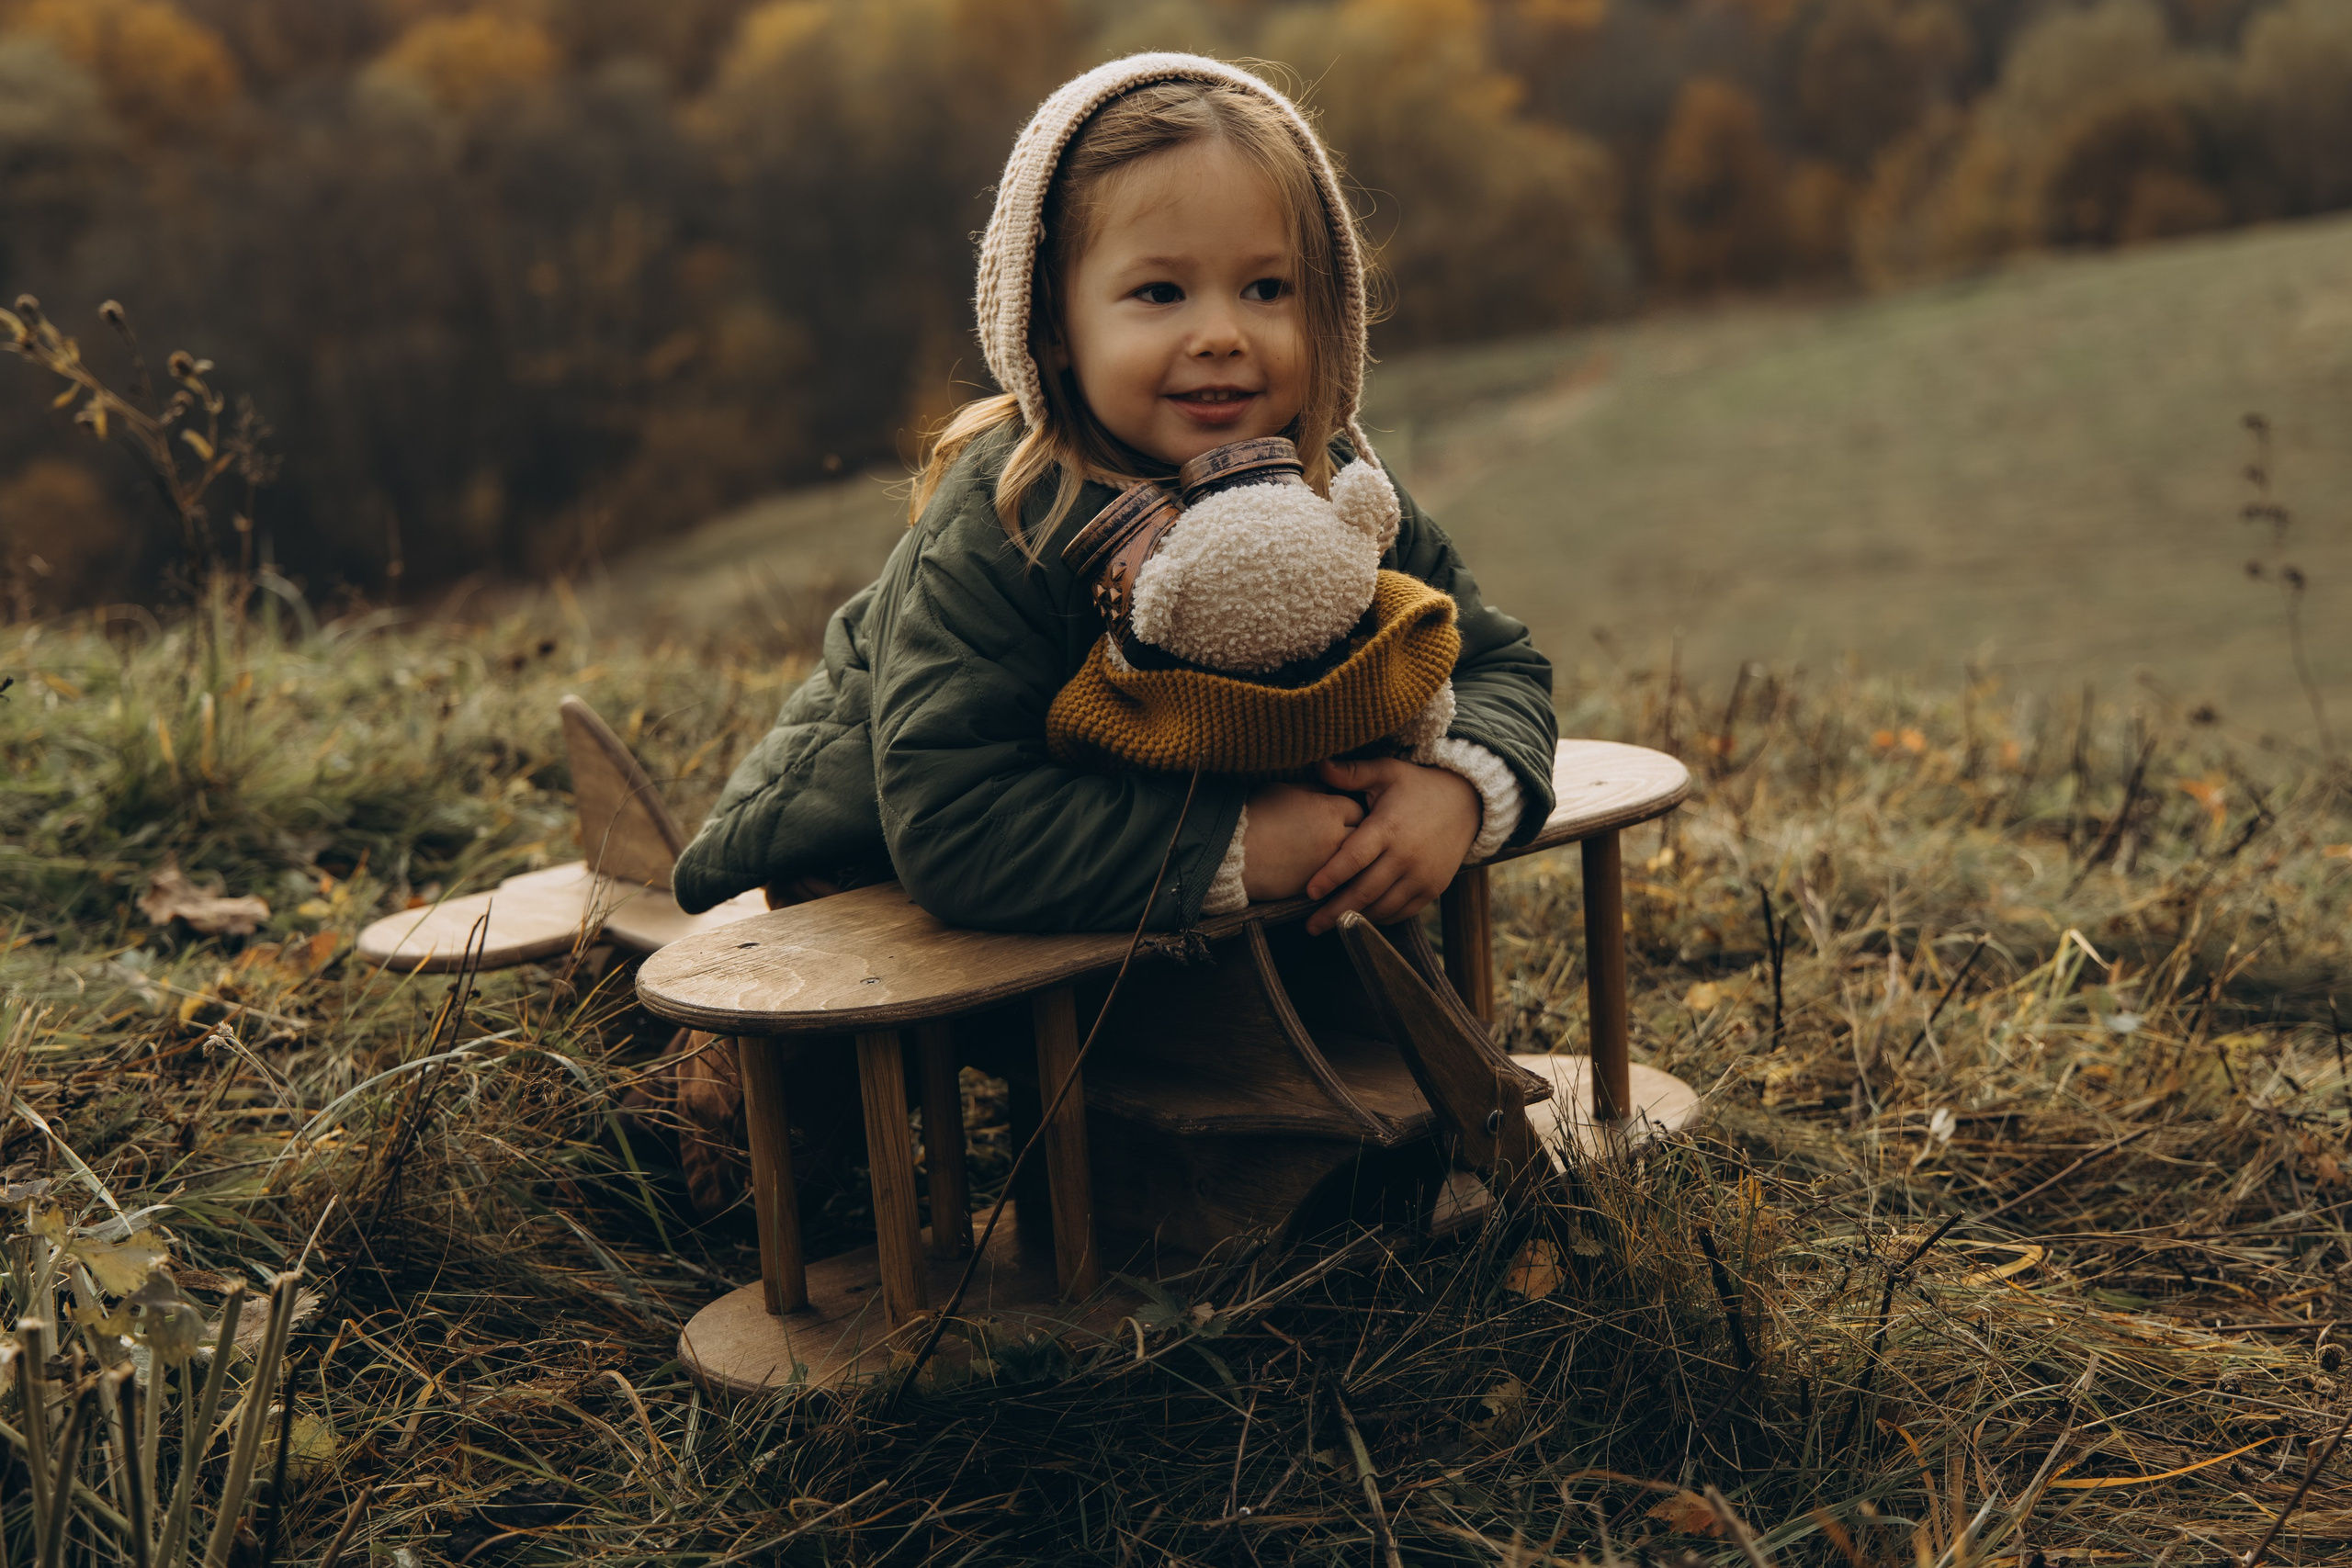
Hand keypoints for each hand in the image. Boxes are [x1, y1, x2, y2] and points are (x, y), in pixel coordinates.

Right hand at [1241, 781, 1365, 900]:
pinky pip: (1335, 879)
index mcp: (1329, 810)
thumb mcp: (1283, 791)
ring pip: (1351, 861)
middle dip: (1354, 833)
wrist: (1233, 852)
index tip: (1341, 812)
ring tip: (1334, 853)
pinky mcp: (1315, 885)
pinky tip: (1323, 870)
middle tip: (1341, 832)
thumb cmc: (1254, 816)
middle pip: (1360, 835)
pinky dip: (1332, 875)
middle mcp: (1335, 837)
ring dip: (1345, 856)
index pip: (1356, 808)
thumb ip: (1311, 791)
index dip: (1348, 809)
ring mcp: (1327, 864)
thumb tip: (1323, 790)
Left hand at [1303, 757, 1479, 933]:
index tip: (1309, 892)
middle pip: (1365, 891)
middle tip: (1310, 926)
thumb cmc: (1416, 787)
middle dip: (1334, 912)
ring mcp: (1422, 875)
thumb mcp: (1387, 772)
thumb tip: (1319, 764)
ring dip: (1355, 919)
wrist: (1467, 802)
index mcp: (1388, 828)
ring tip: (1330, 926)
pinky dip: (1380, 919)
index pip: (1354, 858)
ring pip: (1383, 907)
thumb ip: (1353, 773)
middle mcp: (1406, 856)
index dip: (1330, 877)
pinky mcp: (1433, 888)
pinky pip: (1402, 912)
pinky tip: (1360, 920)